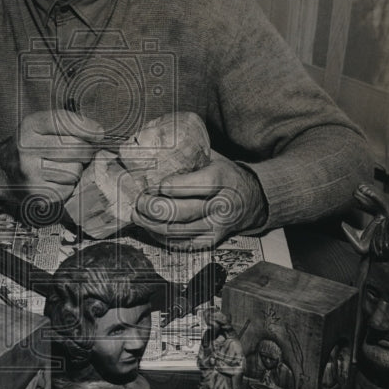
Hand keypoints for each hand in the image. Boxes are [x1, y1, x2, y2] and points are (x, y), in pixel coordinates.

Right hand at [0, 109, 105, 205]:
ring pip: (75, 172)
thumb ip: (68, 124)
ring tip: (63, 166)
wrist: (0, 170)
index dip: (87, 128)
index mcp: (30, 126)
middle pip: (76, 149)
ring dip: (76, 170)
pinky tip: (56, 180)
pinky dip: (68, 186)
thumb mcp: (41, 126)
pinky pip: (68, 189)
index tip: (98, 133)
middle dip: (86, 151)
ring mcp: (30, 173)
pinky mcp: (35, 194)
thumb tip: (98, 134)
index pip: (65, 122)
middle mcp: (27, 149)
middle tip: (81, 152)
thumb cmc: (30, 146)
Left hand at [131, 151, 267, 248]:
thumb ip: (189, 153)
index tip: (156, 184)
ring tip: (137, 215)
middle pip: (184, 212)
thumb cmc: (224, 175)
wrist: (251, 200)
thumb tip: (154, 144)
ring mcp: (216, 226)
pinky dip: (162, 238)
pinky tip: (150, 227)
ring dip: (153, 225)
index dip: (175, 186)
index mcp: (222, 179)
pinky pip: (183, 244)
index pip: (200, 184)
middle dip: (155, 208)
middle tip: (139, 201)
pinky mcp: (211, 240)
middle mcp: (220, 205)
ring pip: (180, 231)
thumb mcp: (214, 157)